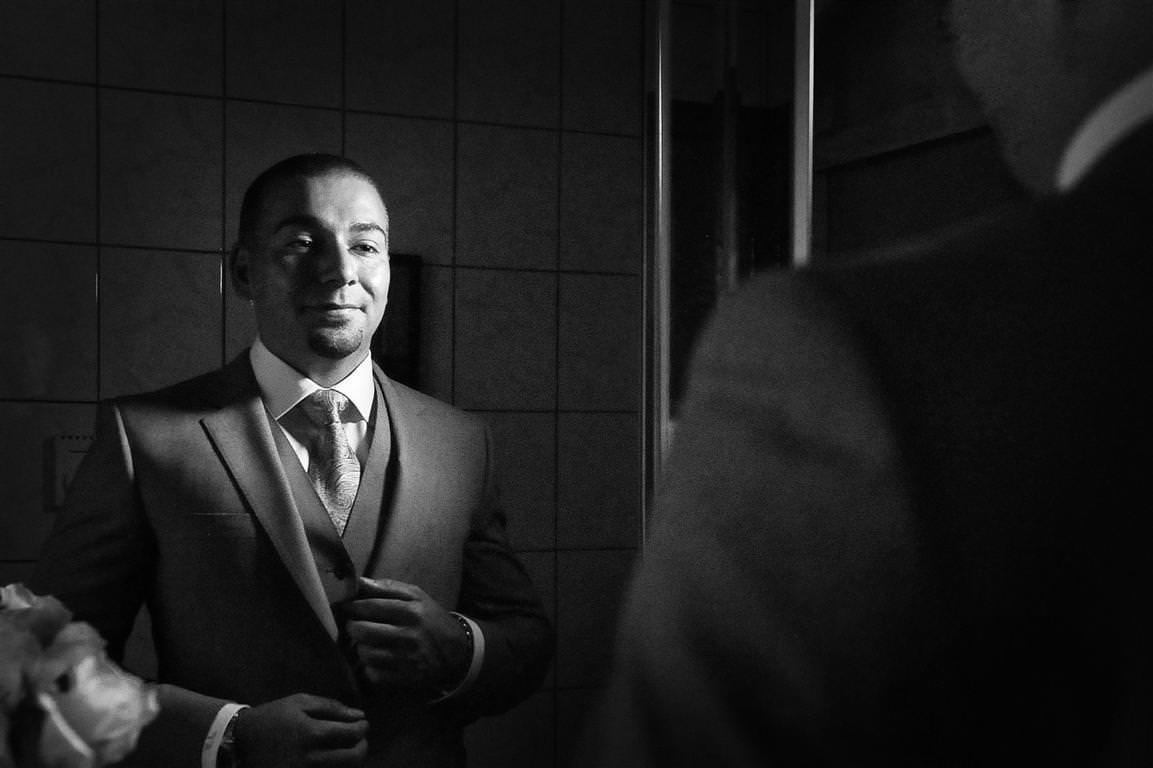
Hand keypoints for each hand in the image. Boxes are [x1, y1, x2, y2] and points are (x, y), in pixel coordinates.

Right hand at [233, 693, 366, 767]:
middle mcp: (309, 758)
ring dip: (350, 759)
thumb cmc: (273, 717)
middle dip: (362, 747)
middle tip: (360, 739)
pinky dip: (334, 767)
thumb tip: (359, 715)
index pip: (351, 734)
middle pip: (352, 758)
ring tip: (347, 748)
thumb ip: (331, 707)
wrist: (240, 741)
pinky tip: (332, 758)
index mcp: (311, 733)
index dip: (363, 728)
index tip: (363, 723)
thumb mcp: (300, 702)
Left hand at [341, 577, 470, 692]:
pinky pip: (373, 674)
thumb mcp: (417, 596)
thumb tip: (359, 582)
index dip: (352, 606)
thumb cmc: (430, 619)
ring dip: (360, 647)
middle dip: (352, 627)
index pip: (371, 607)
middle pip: (362, 631)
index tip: (345, 606)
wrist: (456, 651)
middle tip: (353, 625)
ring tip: (365, 642)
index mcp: (411, 611)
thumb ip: (388, 587)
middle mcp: (408, 635)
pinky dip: (369, 667)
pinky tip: (375, 659)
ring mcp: (406, 659)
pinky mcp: (404, 678)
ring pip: (364, 653)